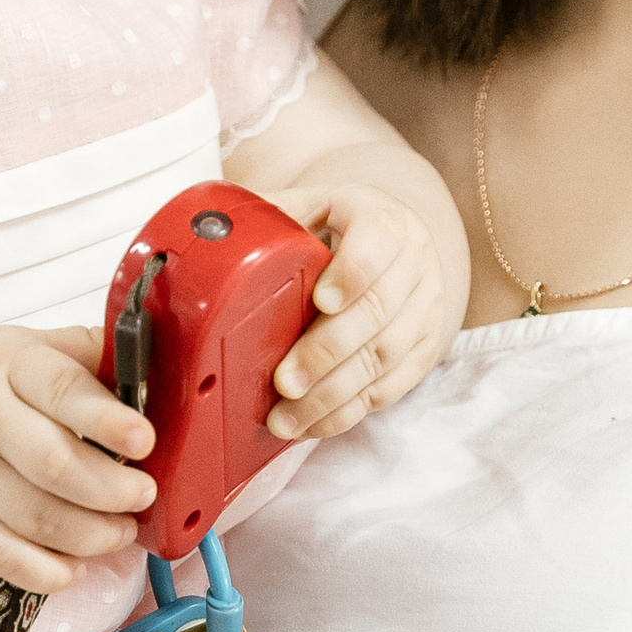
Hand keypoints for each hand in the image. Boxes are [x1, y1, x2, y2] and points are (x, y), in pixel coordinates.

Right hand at [0, 320, 153, 591]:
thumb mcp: (22, 346)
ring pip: (32, 516)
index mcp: (8, 365)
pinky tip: (72, 568)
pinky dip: (41, 570)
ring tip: (120, 531)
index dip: (107, 419)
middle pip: (51, 464)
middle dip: (110, 489)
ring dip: (89, 533)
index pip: (61, 390)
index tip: (145, 439)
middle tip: (141, 495)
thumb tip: (156, 361)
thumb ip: (85, 354)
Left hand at [266, 185, 457, 441]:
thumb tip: (207, 237)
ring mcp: (425, 308)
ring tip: (287, 418)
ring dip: (333, 394)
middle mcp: (413, 261)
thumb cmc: (337, 230)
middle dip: (327, 352)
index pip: (377, 240)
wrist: (396, 248)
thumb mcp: (309, 208)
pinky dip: (349, 411)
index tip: (322, 301)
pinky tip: (312, 424)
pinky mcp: (424, 350)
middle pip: (378, 311)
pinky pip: (390, 387)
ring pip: (386, 357)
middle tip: (284, 382)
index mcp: (382, 218)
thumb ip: (270, 218)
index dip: (352, 273)